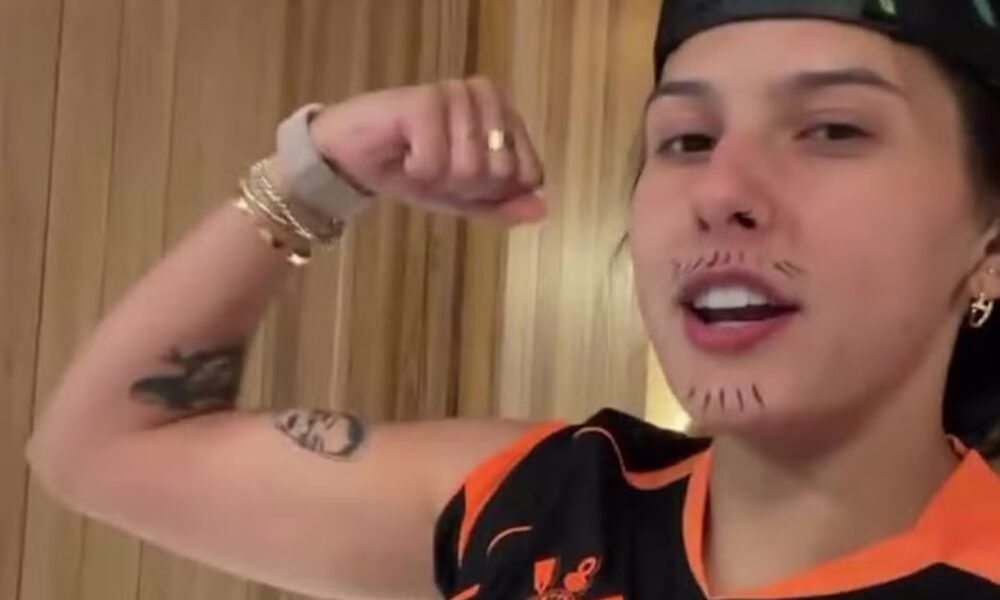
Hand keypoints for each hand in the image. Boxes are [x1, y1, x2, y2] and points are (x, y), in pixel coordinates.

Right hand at [307, 77, 545, 223]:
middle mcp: (485, 95)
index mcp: (503, 113)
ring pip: (470, 169)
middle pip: (501, 173)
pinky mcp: (422, 101)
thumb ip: (504, 204)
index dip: (495, 192)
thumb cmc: (412, 169)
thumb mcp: (464, 198)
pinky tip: (402, 153)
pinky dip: (415, 172)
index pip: (529, 173)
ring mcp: (455, 94)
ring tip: (417, 159)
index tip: (464, 180)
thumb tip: (542, 210)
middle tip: (436, 168)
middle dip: (465, 187)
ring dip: (438, 180)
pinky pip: (435, 164)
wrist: (353, 159)